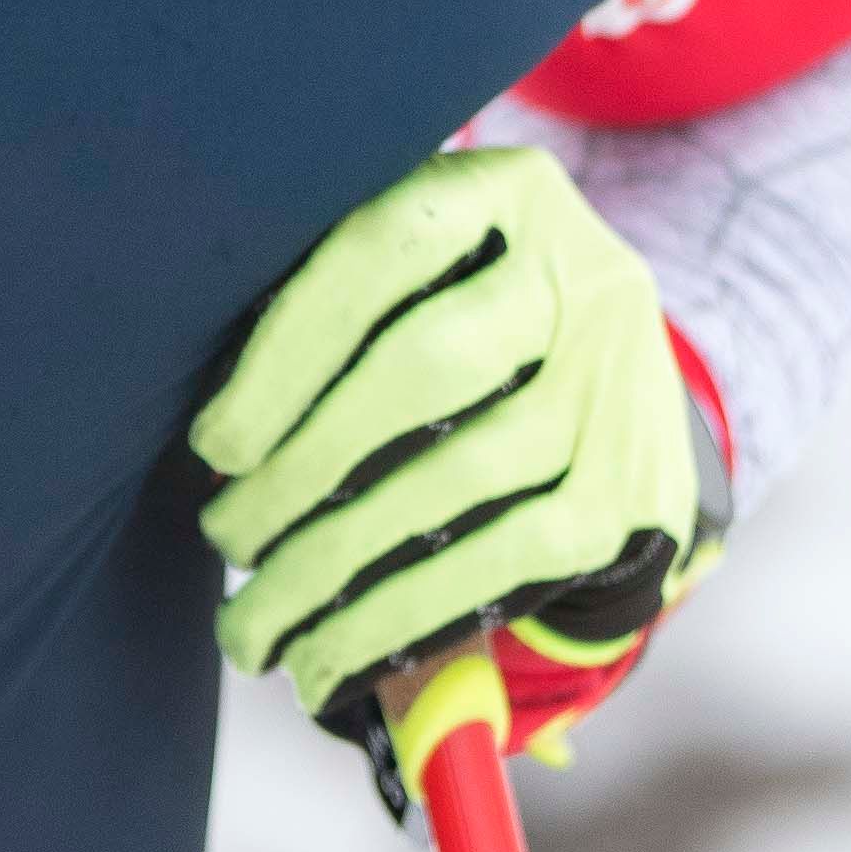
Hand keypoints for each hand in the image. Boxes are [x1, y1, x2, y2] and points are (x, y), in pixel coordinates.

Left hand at [190, 147, 725, 796]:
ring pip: (463, 478)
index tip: (214, 443)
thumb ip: (325, 310)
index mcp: (504, 193)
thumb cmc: (452, 317)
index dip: (289, 348)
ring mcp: (621, 385)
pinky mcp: (636, 491)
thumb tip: (216, 441)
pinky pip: (510, 562)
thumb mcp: (408, 273)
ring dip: (338, 566)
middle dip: (305, 468)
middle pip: (427, 368)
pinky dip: (406, 618)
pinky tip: (328, 658)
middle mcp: (581, 275)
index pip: (381, 248)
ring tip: (251, 623)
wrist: (615, 384)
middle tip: (222, 536)